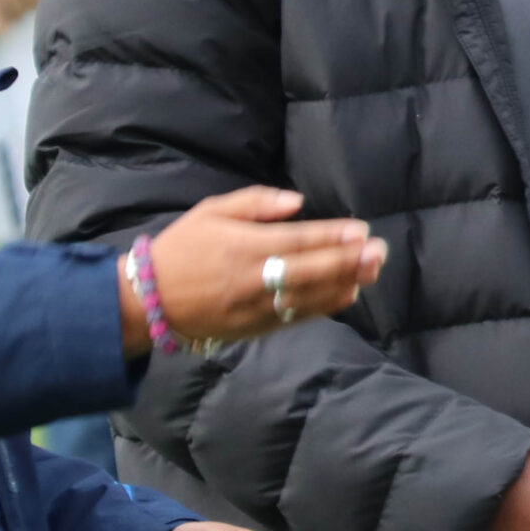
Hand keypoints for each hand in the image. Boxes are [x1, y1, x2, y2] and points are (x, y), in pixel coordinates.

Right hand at [117, 187, 388, 352]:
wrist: (149, 301)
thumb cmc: (182, 247)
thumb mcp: (211, 211)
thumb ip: (255, 202)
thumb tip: (297, 202)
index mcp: (242, 246)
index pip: (298, 241)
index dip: (332, 237)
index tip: (361, 230)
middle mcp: (253, 279)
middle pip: (311, 271)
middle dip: (348, 262)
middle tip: (380, 252)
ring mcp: (255, 308)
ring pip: (309, 297)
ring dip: (343, 284)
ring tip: (371, 272)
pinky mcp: (254, 329)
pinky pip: (295, 317)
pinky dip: (323, 307)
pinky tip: (346, 295)